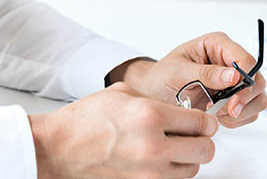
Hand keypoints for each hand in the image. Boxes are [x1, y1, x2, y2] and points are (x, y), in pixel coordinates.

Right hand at [29, 83, 216, 178]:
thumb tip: (179, 109)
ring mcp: (149, 172)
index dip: (206, 121)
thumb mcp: (123, 94)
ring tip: (172, 148)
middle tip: (192, 135)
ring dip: (187, 158)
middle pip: (205, 150)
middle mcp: (154, 146)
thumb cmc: (86, 121)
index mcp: (150, 115)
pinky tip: (159, 160)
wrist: (60, 148)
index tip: (203, 122)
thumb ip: (156, 100)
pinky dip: (172, 171)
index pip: (201, 123)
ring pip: (192, 170)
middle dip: (202, 140)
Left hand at [111, 32, 266, 127]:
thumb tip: (233, 75)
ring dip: (240, 111)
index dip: (246, 79)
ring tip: (216, 113)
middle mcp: (230, 61)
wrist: (155, 93)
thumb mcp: (178, 71)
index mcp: (218, 45)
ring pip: (258, 98)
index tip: (233, 98)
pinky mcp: (235, 98)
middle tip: (223, 110)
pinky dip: (237, 119)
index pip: (246, 59)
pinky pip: (249, 112)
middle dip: (243, 99)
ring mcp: (235, 81)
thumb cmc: (163, 76)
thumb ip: (206, 73)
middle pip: (257, 80)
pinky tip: (219, 117)